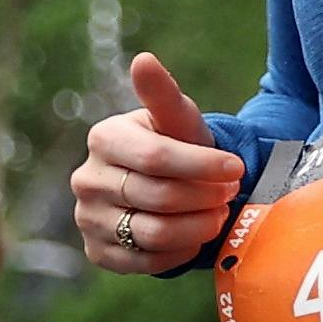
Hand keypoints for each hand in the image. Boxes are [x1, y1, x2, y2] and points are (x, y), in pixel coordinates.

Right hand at [72, 54, 244, 272]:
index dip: (201, 166)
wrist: (168, 184)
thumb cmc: (176, 143)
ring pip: (152, 233)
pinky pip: (144, 262)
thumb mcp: (177, 118)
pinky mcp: (97, 252)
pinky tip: (196, 236)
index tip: (236, 168)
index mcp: (104, 138)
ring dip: (197, 226)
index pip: (156, 158)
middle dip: (203, 197)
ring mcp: (87, 218)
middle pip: (157, 196)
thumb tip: (144, 59)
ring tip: (218, 216)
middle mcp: (86, 179)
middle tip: (229, 194)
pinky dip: (179, 252)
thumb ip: (163, 93)